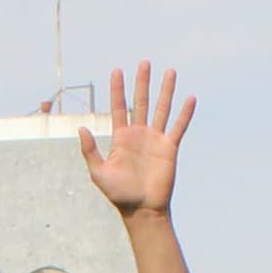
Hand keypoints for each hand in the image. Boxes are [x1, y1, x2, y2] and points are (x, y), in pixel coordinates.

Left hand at [77, 61, 193, 216]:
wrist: (141, 209)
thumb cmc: (118, 194)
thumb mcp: (98, 173)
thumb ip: (89, 151)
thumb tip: (81, 128)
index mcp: (121, 137)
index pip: (118, 107)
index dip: (117, 89)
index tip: (116, 70)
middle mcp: (139, 134)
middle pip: (140, 102)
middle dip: (142, 82)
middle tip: (144, 62)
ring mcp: (155, 139)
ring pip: (161, 109)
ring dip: (165, 90)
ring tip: (170, 71)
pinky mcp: (170, 148)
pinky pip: (178, 127)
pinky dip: (185, 113)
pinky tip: (190, 98)